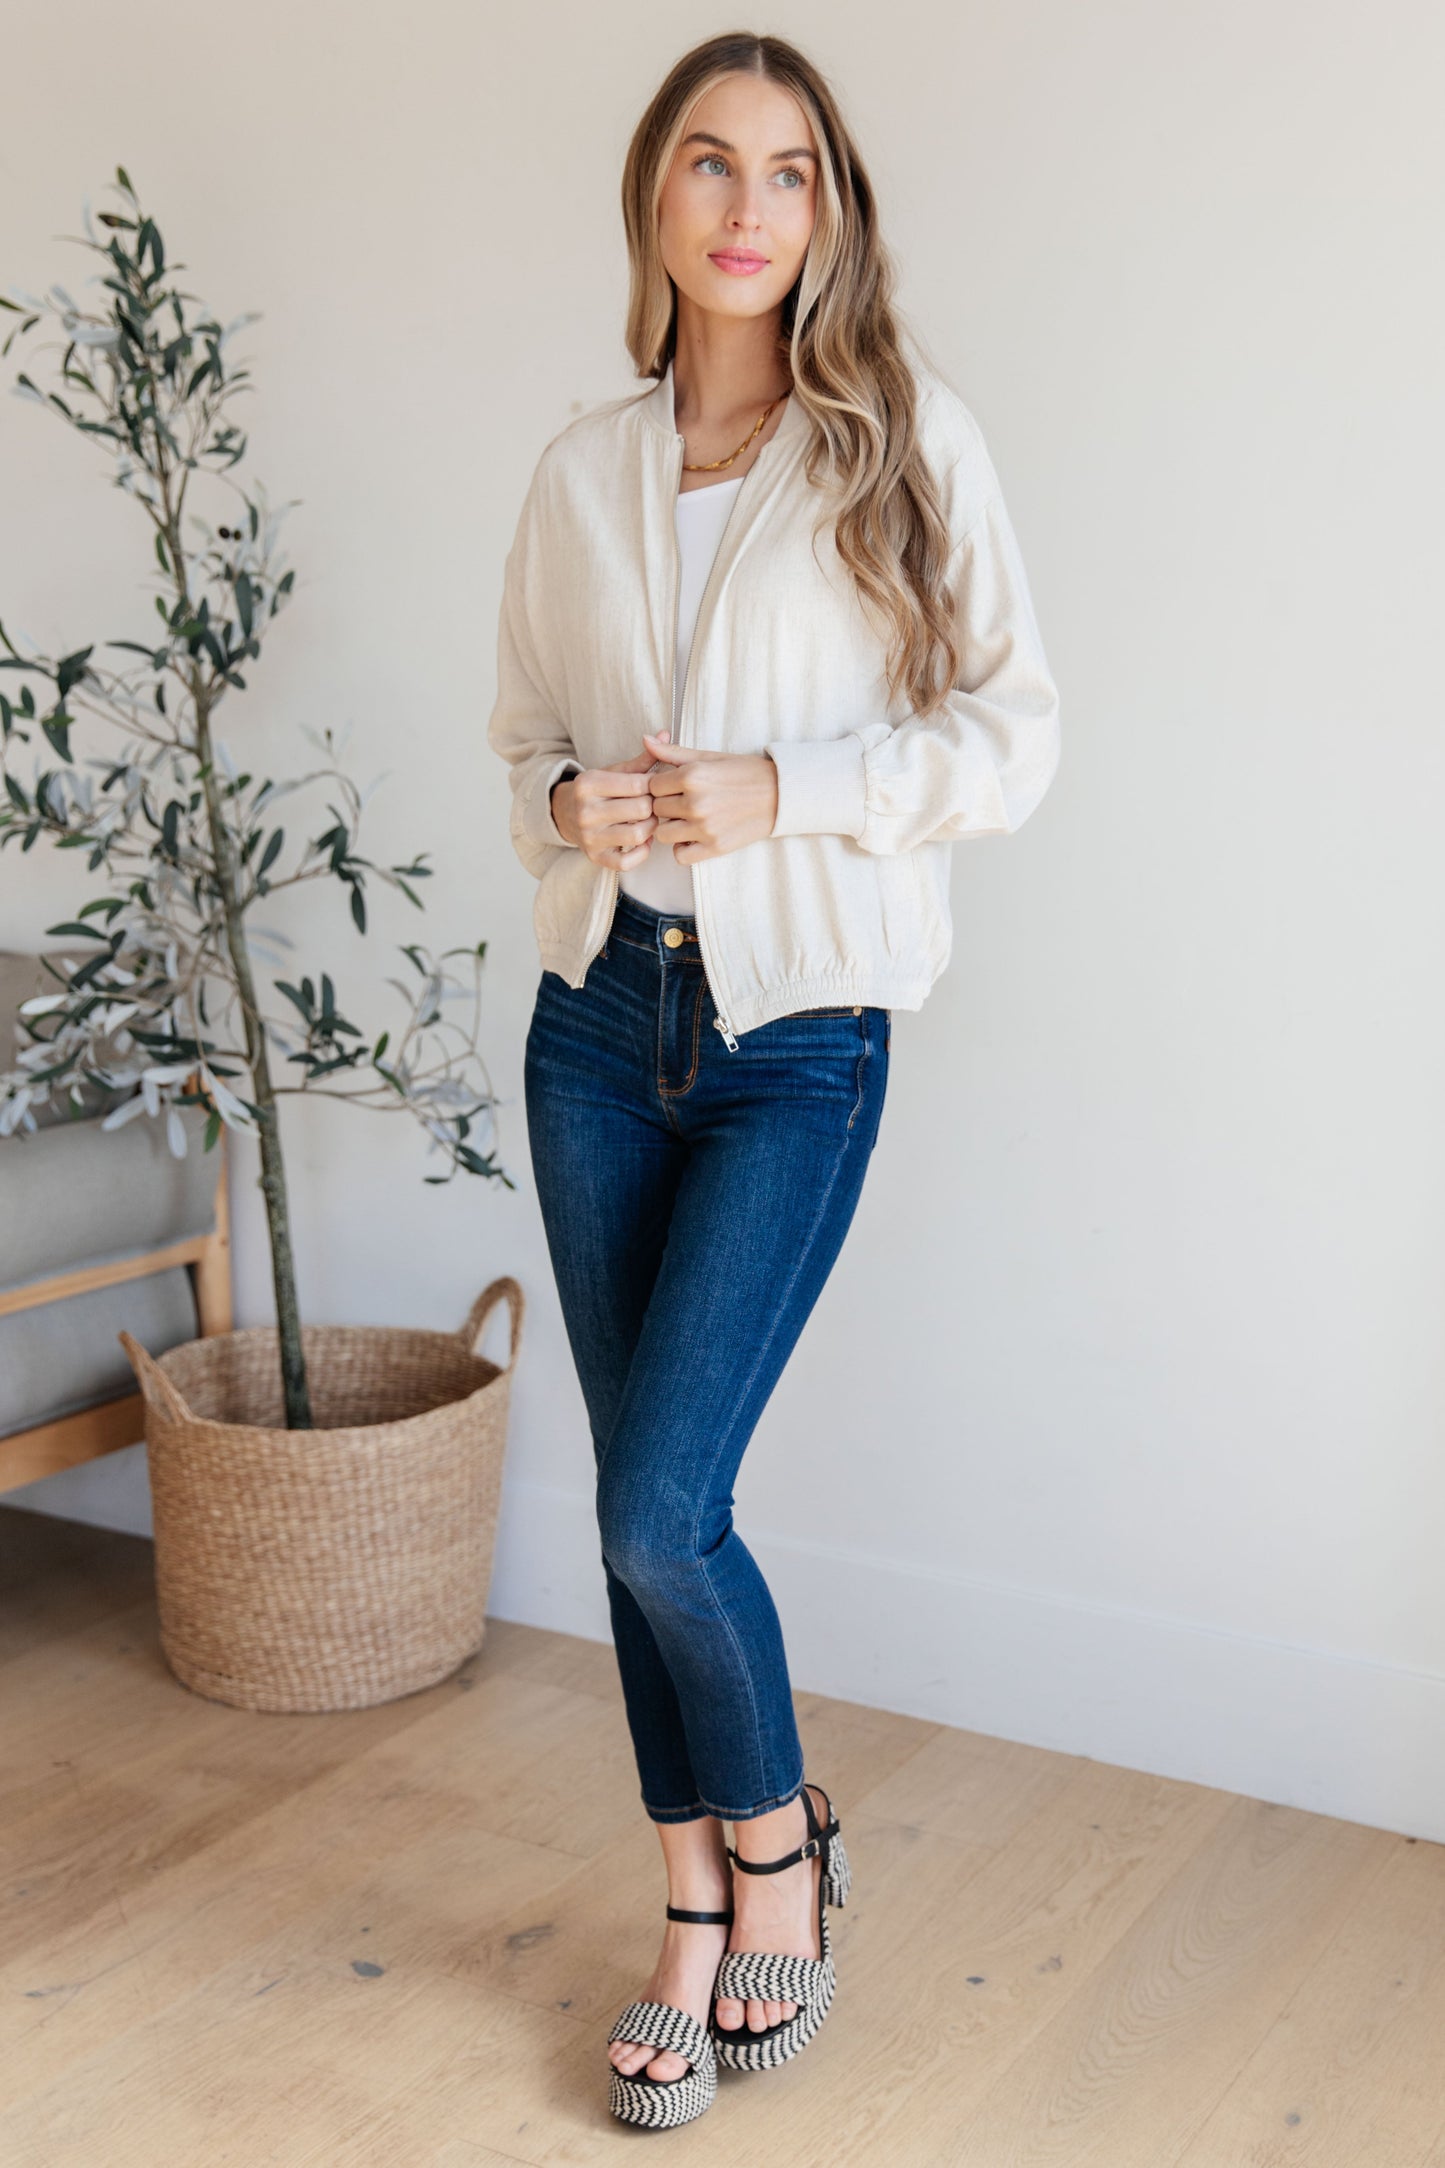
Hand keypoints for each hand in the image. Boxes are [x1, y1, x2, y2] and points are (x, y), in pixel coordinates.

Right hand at [551, 734, 671, 867]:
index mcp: (588, 784)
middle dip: (653, 806)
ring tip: (649, 820)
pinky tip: (642, 841)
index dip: (654, 786)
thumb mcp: (614, 771)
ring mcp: (589, 837)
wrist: (564, 814)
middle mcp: (586, 811)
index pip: (638, 784)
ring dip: (651, 828)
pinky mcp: (595, 857)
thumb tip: (665, 734)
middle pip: (642, 809)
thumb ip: (642, 758)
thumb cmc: (597, 791)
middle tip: (654, 805)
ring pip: (639, 834)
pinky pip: (627, 862)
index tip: (654, 787)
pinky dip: (641, 852)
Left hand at [639, 732, 778, 861]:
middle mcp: (695, 802)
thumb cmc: (745, 773)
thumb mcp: (709, 757)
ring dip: (671, 827)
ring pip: (663, 833)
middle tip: (682, 802)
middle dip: (666, 806)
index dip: (660, 786)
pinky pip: (680, 855)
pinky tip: (693, 836)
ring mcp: (704, 827)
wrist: (779, 795)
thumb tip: (645, 740)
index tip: (673, 787)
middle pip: (656, 809)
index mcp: (692, 776)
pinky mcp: (714, 847)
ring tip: (687, 819)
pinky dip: (682, 847)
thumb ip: (674, 752)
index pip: (652, 786)